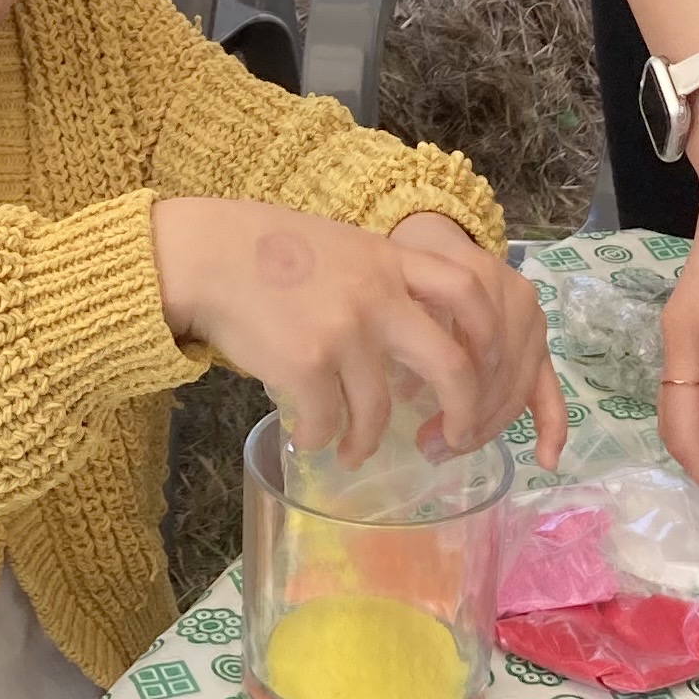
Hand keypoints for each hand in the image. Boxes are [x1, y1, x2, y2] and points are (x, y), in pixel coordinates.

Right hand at [154, 198, 542, 469]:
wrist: (206, 254)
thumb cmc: (267, 249)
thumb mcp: (342, 247)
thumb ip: (382, 279)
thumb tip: (413, 330)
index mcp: (391, 260)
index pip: (472, 290)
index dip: (492, 335)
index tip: (489, 368)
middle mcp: (378, 294)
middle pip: (451, 365)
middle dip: (466, 414)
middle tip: (458, 439)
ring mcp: (344, 330)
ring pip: (380, 409)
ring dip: (368, 441)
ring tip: (354, 452)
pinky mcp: (305, 364)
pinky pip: (327, 421)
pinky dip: (321, 438)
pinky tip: (311, 438)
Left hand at [389, 211, 571, 470]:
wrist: (433, 236)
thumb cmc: (405, 269)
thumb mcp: (394, 290)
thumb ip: (404, 331)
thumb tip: (405, 391)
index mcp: (473, 282)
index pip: (473, 361)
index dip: (454, 407)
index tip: (423, 439)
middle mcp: (512, 295)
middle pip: (498, 378)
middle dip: (470, 422)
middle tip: (434, 449)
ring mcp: (531, 315)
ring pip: (518, 387)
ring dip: (492, 426)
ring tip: (457, 446)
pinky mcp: (540, 333)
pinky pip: (549, 383)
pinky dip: (551, 423)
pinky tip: (545, 459)